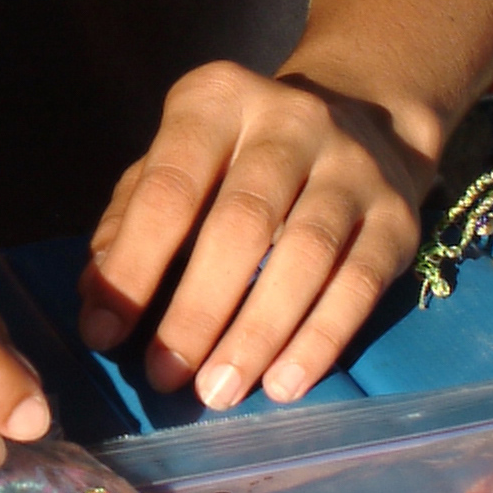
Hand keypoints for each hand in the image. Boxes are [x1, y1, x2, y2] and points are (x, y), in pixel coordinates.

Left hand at [77, 64, 432, 409]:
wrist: (366, 117)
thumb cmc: (239, 157)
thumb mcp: (178, 162)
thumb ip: (132, 220)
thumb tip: (95, 297)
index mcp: (217, 101)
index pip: (170, 188)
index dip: (135, 266)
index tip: (104, 334)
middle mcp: (291, 120)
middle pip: (241, 225)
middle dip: (199, 309)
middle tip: (166, 376)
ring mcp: (353, 166)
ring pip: (306, 257)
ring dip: (258, 334)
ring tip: (219, 391)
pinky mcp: (397, 214)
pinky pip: (359, 285)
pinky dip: (319, 340)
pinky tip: (283, 383)